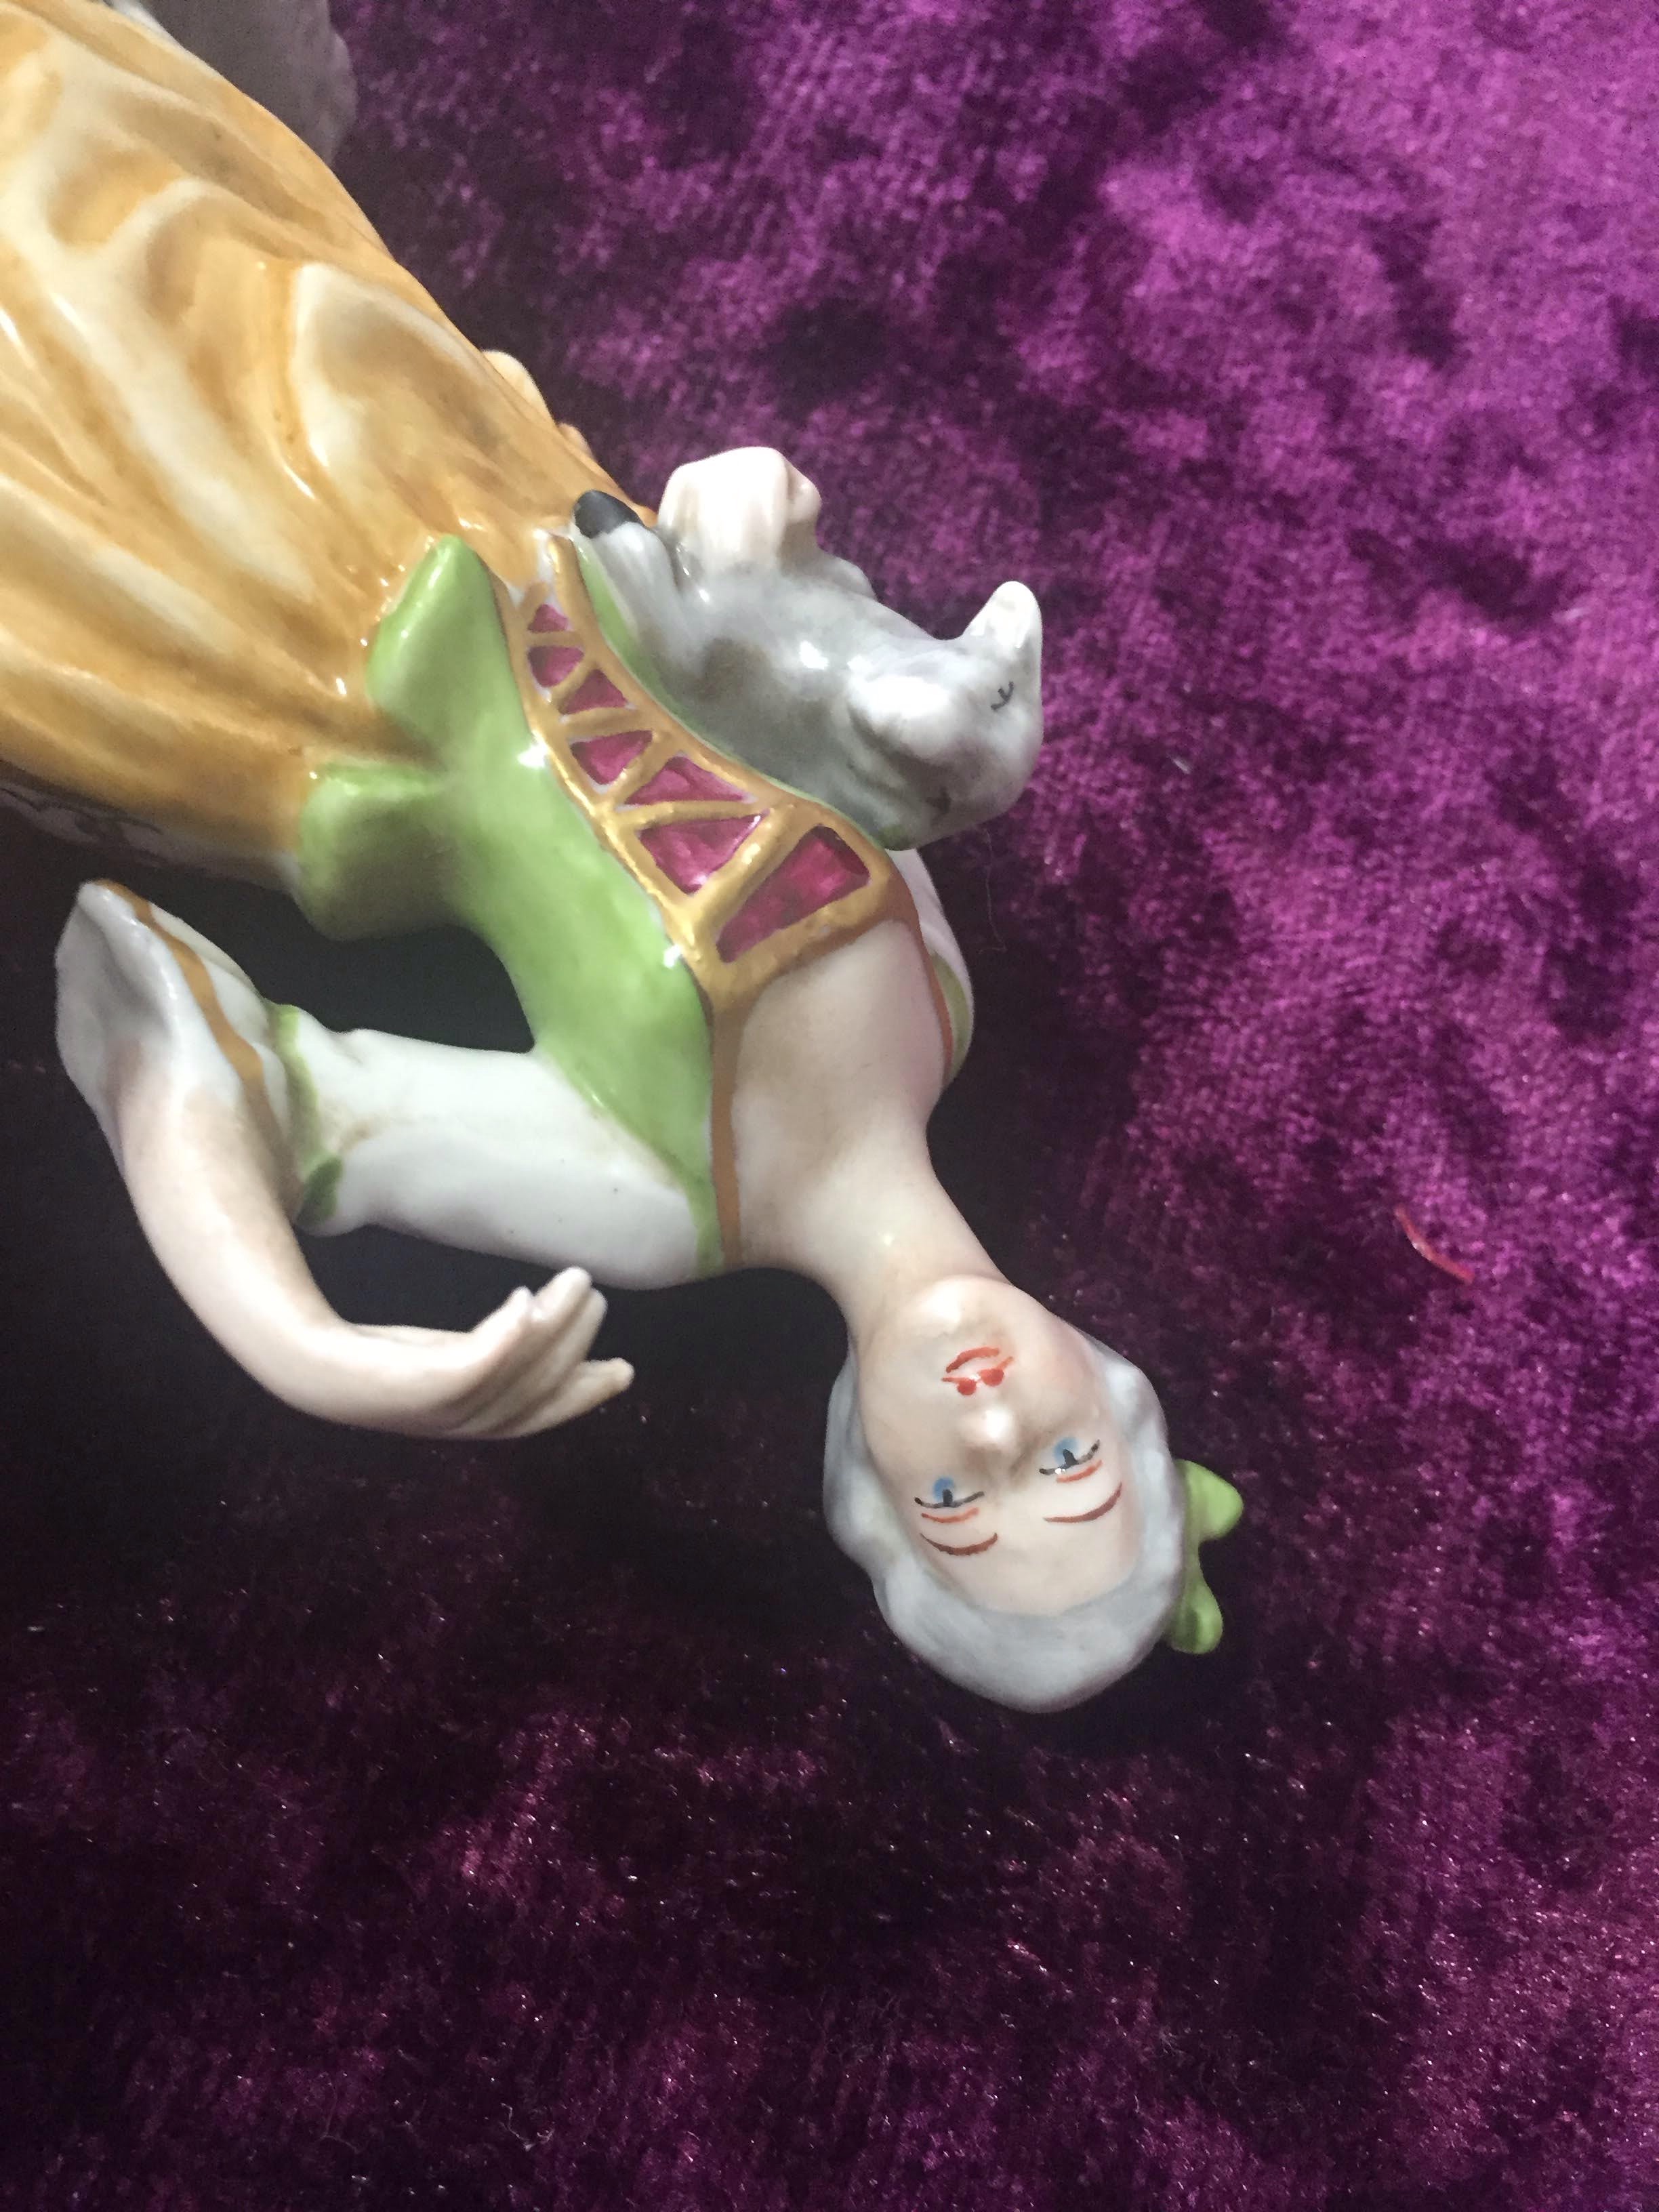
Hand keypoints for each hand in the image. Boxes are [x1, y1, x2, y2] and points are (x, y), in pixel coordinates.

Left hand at [297, 1269, 631, 1438]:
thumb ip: (489, 1351)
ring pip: (511, 1375)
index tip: (624, 1367)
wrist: (295, 1357)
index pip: (538, 1414)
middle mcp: (455, 1425)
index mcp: (468, 1422)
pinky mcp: (408, 1385)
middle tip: (598, 1296)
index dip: (583, 1395)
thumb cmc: (365, 1355)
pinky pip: (469, 1367)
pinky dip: (505, 1339)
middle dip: (574, 1347)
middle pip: (532, 1392)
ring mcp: (431, 1410)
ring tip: (576, 1280)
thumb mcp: (439, 1354)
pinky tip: (523, 1301)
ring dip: (552, 1329)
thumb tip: (537, 1321)